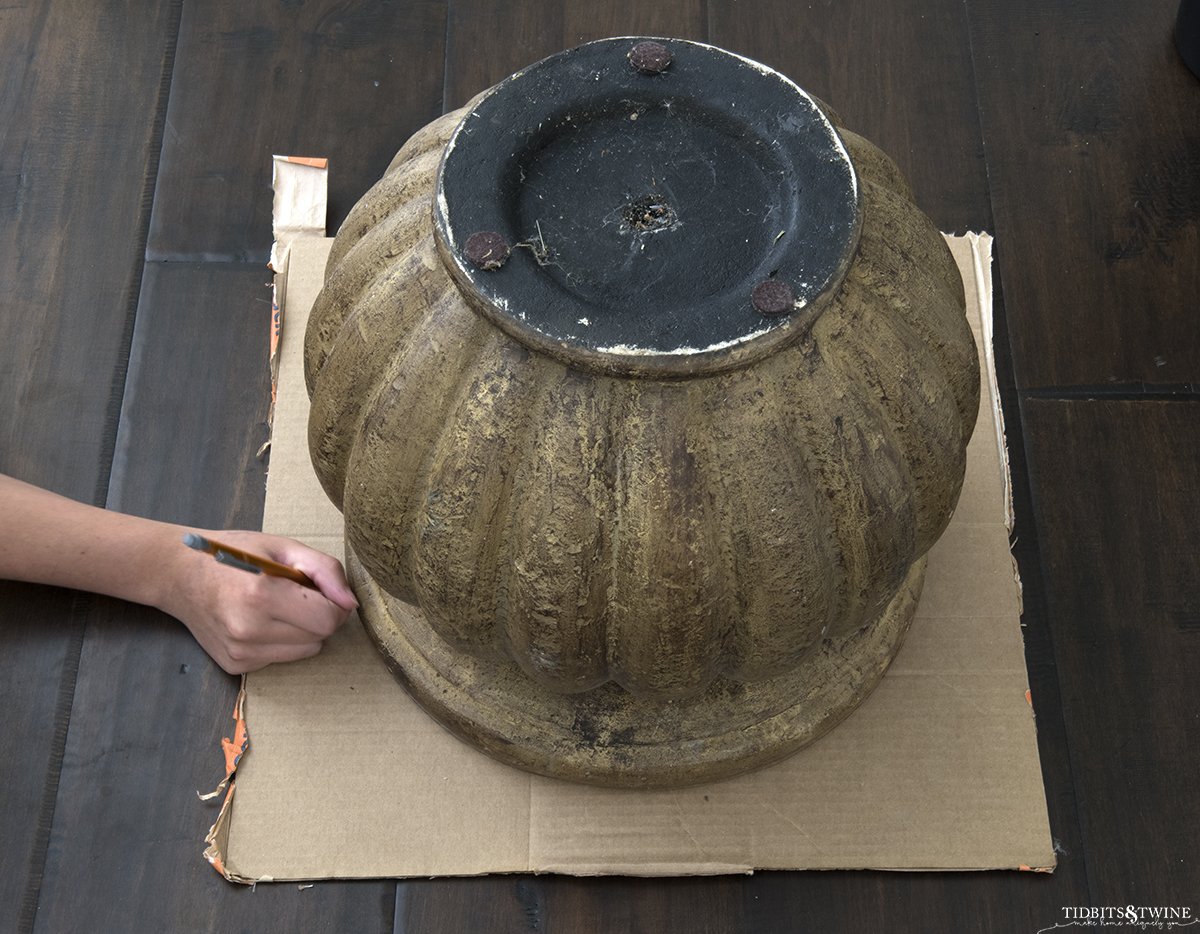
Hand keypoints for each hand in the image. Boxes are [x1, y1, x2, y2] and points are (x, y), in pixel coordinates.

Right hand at [158, 530, 357, 674]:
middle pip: (320, 637)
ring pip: (305, 651)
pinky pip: (281, 658)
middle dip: (318, 615)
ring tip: (276, 607)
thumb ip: (324, 571)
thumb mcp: (282, 547)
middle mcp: (249, 629)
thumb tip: (350, 603)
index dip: (333, 603)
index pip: (327, 619)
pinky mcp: (234, 665)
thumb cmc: (234, 553)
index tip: (319, 589)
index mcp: (261, 594)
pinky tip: (258, 621)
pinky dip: (280, 641)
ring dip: (302, 631)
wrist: (177, 574)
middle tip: (295, 594)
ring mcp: (239, 652)